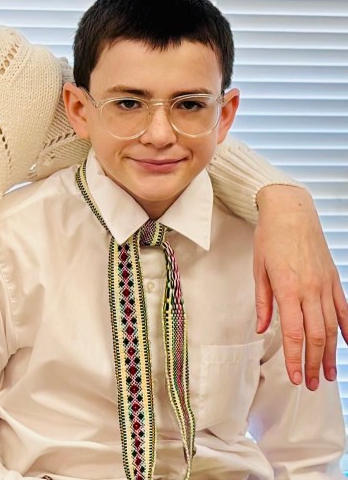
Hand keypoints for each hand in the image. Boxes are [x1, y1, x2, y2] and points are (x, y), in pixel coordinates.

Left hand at [253, 184, 347, 388]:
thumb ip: (263, 302)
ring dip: (331, 353)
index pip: (294, 333)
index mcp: (288, 288)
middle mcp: (311, 290)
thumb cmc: (270, 238)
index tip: (295, 377)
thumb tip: (262, 329)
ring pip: (332, 327)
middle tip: (310, 384)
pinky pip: (345, 309)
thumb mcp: (258, 269)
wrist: (291, 212)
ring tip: (329, 375)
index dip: (296, 358)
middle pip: (316, 336)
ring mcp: (326, 285)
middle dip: (314, 363)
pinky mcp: (335, 279)